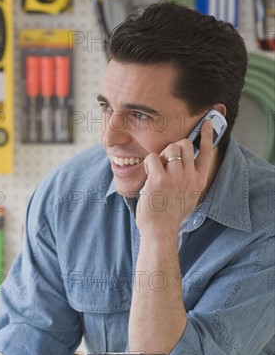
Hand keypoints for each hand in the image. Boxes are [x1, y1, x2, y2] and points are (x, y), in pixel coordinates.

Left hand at [136, 119, 214, 237]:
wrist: (160, 231)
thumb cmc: (169, 214)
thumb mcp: (188, 196)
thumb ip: (190, 179)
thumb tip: (185, 161)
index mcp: (199, 181)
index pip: (207, 152)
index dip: (207, 135)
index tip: (206, 123)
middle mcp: (190, 177)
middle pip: (184, 144)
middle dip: (172, 147)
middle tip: (164, 162)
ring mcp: (176, 177)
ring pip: (169, 148)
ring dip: (160, 156)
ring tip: (156, 171)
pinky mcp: (159, 179)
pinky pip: (152, 157)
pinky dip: (148, 164)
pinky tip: (148, 177)